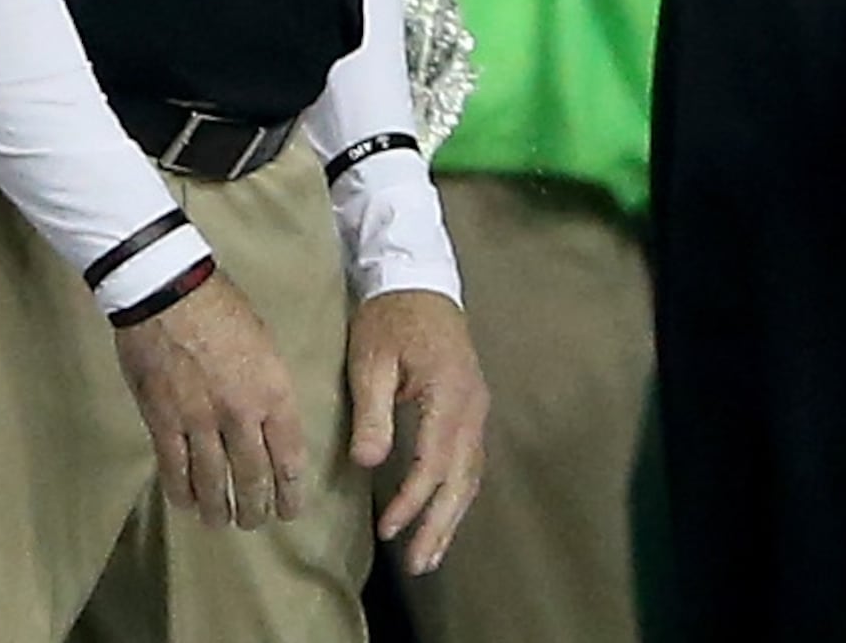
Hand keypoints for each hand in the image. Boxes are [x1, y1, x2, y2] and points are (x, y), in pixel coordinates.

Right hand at [114, 269, 311, 529]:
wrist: (166, 289)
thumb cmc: (221, 307)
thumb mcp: (265, 346)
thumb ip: (269, 392)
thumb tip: (267, 425)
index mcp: (273, 394)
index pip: (290, 460)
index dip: (290, 493)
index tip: (289, 509)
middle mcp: (241, 416)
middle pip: (254, 479)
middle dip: (257, 509)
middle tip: (255, 522)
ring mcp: (200, 422)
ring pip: (214, 483)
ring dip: (220, 509)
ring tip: (222, 521)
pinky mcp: (163, 420)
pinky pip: (174, 469)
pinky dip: (182, 491)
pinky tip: (186, 503)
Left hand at [349, 288, 488, 574]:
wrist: (419, 281)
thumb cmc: (389, 318)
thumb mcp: (371, 358)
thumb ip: (372, 411)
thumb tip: (368, 463)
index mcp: (448, 396)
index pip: (433, 464)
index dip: (411, 501)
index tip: (389, 529)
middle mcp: (472, 410)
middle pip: (460, 481)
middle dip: (439, 526)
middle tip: (418, 564)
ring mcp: (477, 412)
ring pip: (470, 478)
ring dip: (451, 518)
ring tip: (430, 555)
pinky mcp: (472, 412)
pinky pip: (469, 464)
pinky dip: (457, 495)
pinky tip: (443, 516)